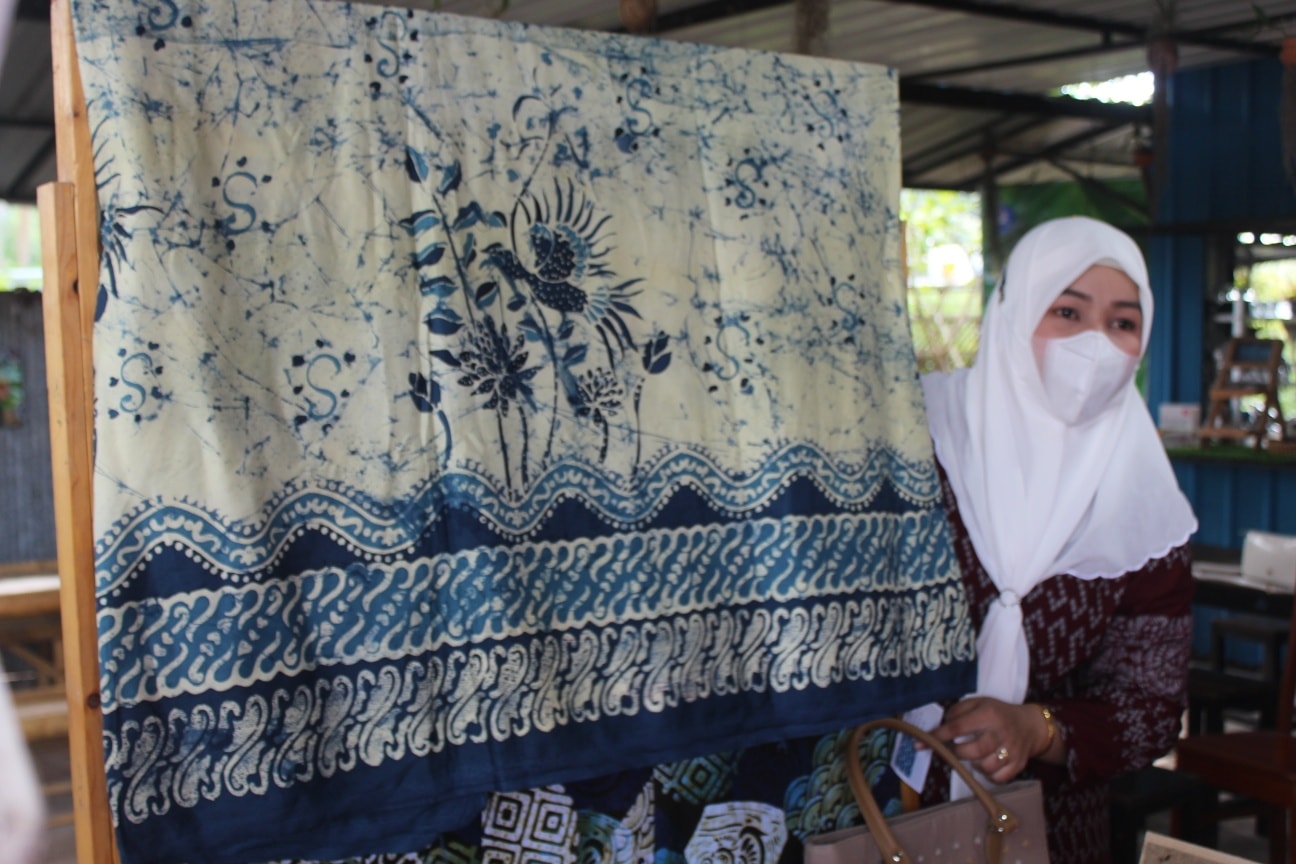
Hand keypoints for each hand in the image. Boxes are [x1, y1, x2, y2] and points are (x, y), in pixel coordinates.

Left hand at [922, 697, 1046, 783]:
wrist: (1030, 726)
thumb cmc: (998, 713)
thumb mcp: (978, 703)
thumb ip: (956, 712)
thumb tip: (939, 727)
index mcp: (989, 714)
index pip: (957, 727)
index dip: (937, 736)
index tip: (920, 743)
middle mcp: (1001, 733)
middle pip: (971, 751)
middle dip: (956, 752)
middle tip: (954, 748)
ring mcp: (1012, 751)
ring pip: (985, 767)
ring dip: (974, 764)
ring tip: (975, 754)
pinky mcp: (1019, 765)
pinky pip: (997, 778)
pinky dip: (988, 775)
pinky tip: (986, 763)